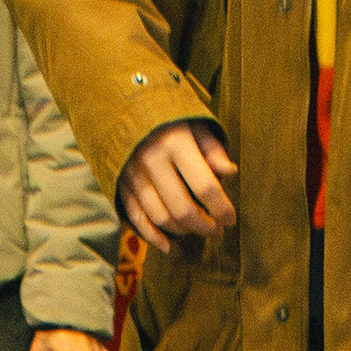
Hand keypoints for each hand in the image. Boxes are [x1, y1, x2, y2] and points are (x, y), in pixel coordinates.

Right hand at [119, 118, 235, 252]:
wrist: (119, 104)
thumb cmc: (166, 115)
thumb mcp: (194, 122)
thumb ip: (212, 148)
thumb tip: (229, 173)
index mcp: (175, 142)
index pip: (204, 185)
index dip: (221, 207)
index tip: (231, 219)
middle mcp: (151, 160)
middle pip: (182, 207)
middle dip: (204, 226)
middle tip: (217, 230)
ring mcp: (133, 174)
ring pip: (160, 217)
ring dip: (182, 231)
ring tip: (197, 230)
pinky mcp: (120, 184)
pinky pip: (136, 218)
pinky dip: (152, 236)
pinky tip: (169, 246)